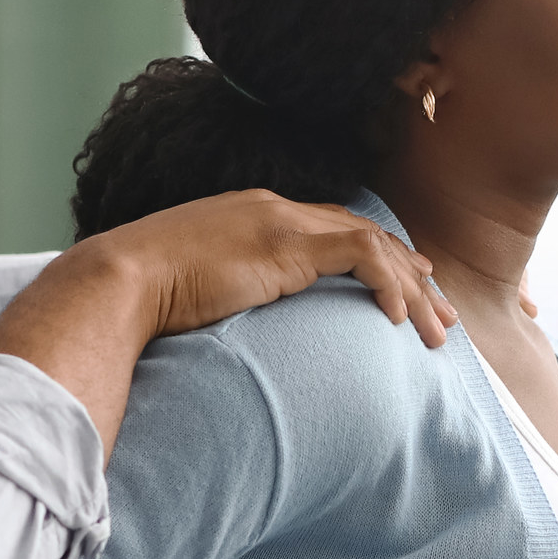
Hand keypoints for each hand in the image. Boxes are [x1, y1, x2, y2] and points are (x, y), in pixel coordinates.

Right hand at [0, 191, 451, 453]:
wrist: (115, 285)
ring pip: (373, 244)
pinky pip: (361, 255)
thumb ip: (228, 305)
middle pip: (363, 234)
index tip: (408, 293)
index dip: (377, 261)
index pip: (332, 231)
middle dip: (410, 274)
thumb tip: (239, 348)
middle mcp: (273, 210)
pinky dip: (387, 285)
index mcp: (254, 219)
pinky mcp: (286, 241)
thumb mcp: (198, 301)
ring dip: (411, 290)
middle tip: (442, 314)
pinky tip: (398, 320)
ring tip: (436, 331)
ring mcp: (280, 220)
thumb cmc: (141, 306)